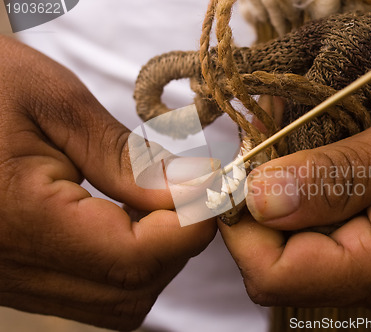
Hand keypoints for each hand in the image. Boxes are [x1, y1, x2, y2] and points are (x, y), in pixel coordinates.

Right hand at [0, 36, 215, 329]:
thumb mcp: (57, 104)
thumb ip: (128, 160)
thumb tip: (195, 192)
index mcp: (22, 220)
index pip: (136, 257)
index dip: (189, 227)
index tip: (209, 185)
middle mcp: (12, 268)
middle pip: (132, 290)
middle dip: (177, 242)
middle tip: (188, 189)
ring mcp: (12, 280)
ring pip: (117, 302)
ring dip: (155, 256)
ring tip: (158, 200)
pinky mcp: (16, 277)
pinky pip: (92, 294)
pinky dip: (126, 263)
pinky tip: (127, 218)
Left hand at [220, 67, 370, 318]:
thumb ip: (335, 178)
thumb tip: (259, 200)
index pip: (272, 276)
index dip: (240, 228)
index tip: (238, 172)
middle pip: (281, 266)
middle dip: (259, 206)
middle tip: (264, 144)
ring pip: (302, 250)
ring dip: (286, 197)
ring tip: (290, 142)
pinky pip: (329, 236)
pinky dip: (312, 198)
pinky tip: (320, 160)